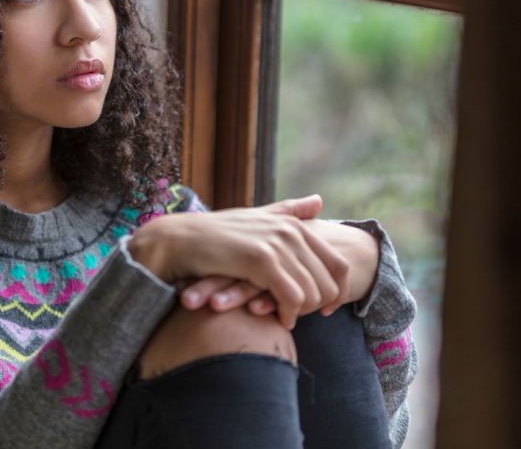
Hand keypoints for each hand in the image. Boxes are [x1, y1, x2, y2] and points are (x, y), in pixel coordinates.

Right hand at [179, 219, 380, 316]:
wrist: (181, 240)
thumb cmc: (217, 234)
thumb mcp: (257, 218)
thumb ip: (288, 211)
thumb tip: (319, 200)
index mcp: (294, 225)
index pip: (338, 264)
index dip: (338, 291)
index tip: (327, 309)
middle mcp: (291, 231)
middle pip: (329, 282)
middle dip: (320, 306)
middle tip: (302, 317)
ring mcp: (277, 244)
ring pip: (312, 292)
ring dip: (302, 312)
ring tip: (286, 318)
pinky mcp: (262, 261)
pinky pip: (292, 297)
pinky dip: (288, 314)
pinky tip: (278, 319)